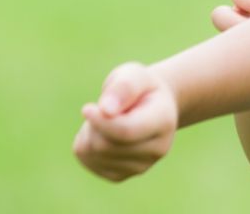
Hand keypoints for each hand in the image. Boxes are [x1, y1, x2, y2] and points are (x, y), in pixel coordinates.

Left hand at [73, 62, 177, 181]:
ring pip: (94, 153)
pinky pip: (87, 160)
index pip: (126, 131)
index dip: (101, 122)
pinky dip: (85, 143)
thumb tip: (106, 110)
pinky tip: (100, 133)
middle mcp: (157, 149)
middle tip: (102, 106)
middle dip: (94, 123)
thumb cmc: (141, 87)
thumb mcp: (134, 74)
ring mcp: (140, 167)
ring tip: (105, 118)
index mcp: (163, 121)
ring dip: (89, 131)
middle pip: (105, 144)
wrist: (151, 106)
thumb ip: (123, 87)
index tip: (86, 108)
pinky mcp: (121, 175)